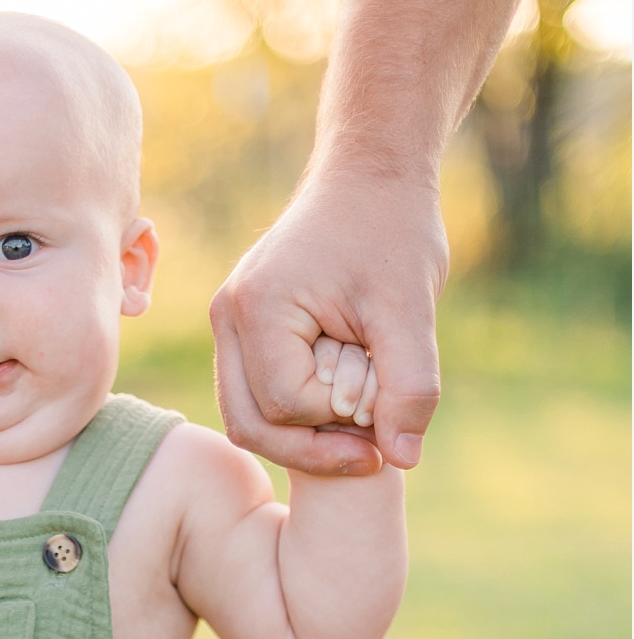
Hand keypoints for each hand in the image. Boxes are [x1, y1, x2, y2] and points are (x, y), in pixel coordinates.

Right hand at [211, 170, 448, 475]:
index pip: (287, 404)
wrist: (370, 179)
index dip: (338, 423)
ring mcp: (227, 326)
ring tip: (359, 432)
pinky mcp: (242, 333)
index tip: (386, 409)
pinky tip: (343, 411)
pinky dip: (297, 419)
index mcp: (257, 305)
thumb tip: (403, 459)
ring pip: (247, 420)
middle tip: (373, 451)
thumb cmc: (393, 232)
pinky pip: (255, 400)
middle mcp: (226, 317)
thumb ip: (411, 385)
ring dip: (304, 439)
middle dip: (314, 448)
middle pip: (250, 424)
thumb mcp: (412, 309)